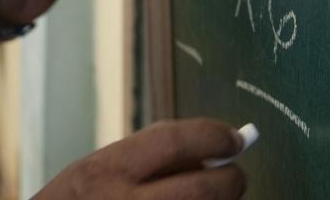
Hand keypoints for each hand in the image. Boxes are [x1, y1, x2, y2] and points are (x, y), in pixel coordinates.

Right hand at [31, 119, 246, 199]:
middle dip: (232, 178)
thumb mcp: (96, 170)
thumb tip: (208, 152)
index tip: (232, 138)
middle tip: (233, 173)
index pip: (173, 141)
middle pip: (205, 188)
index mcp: (106, 171)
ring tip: (200, 197)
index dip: (211, 136)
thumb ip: (146, 157)